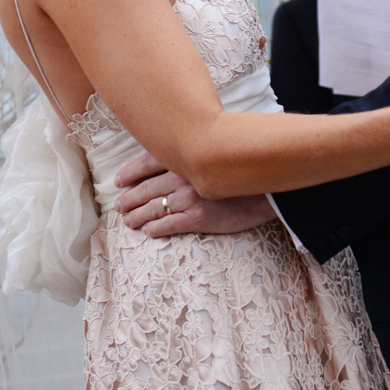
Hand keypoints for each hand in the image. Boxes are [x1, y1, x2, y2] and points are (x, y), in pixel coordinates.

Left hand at [114, 151, 275, 237]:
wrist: (270, 190)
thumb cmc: (244, 174)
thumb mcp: (216, 157)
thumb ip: (195, 158)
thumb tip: (177, 160)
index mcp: (186, 158)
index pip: (148, 162)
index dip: (130, 172)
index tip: (118, 180)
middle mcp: (184, 176)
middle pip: (146, 188)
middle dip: (129, 198)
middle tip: (119, 206)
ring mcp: (191, 197)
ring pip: (154, 208)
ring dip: (137, 215)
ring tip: (128, 221)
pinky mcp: (200, 217)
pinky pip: (170, 224)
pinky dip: (156, 228)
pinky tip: (149, 231)